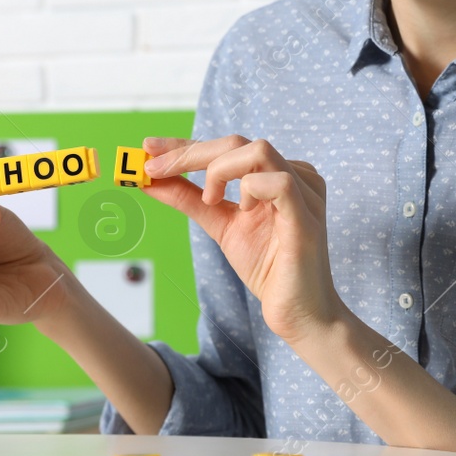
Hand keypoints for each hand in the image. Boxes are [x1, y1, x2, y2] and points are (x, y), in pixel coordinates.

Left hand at [141, 135, 347, 345]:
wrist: (297, 313)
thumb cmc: (268, 268)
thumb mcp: (220, 225)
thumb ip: (190, 199)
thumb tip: (152, 180)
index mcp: (276, 174)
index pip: (227, 147)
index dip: (186, 146)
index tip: (149, 148)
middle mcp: (294, 175)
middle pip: (238, 142)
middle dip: (189, 152)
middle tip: (154, 169)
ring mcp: (304, 193)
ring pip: (259, 150)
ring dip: (220, 169)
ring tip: (209, 199)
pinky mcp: (306, 217)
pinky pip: (279, 183)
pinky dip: (249, 188)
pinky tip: (241, 209)